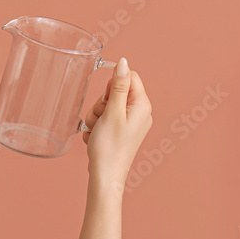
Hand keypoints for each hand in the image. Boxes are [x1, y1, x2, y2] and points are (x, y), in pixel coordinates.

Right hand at [81, 58, 152, 188]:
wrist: (105, 176)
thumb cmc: (109, 147)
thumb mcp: (112, 111)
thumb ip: (118, 85)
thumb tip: (123, 62)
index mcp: (142, 105)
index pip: (129, 77)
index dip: (113, 85)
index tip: (107, 100)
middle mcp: (140, 112)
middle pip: (116, 91)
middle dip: (101, 103)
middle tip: (101, 119)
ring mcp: (131, 123)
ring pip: (107, 106)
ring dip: (96, 116)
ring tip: (97, 131)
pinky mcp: (122, 132)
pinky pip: (106, 119)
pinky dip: (97, 126)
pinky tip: (96, 137)